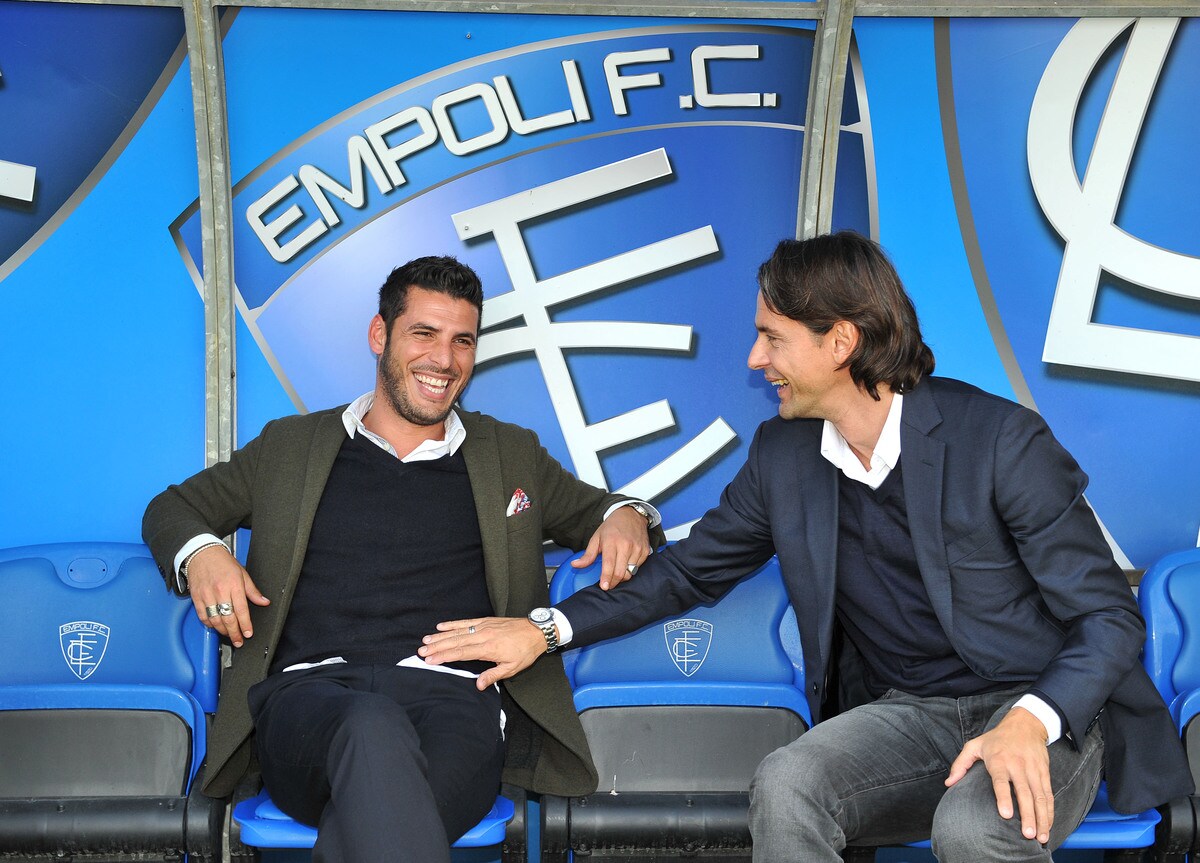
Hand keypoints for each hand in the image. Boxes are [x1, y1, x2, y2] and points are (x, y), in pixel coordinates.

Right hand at [185, 545, 269, 647]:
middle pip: (228, 618)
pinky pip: (203, 616)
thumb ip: (253, 591)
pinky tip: (215, 627)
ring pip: (214, 620)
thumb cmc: (223, 562)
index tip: (248, 634)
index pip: (241, 610)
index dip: (245, 624)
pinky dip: (209, 624)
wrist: (202, 553)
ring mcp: (206, 595)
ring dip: (222, 631)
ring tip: (229, 635)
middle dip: (234, 633)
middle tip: (239, 641)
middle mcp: (220, 591)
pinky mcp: (196, 598)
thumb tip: (264, 602)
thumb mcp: (242, 573)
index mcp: (234, 585)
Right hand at [419, 617, 546, 689]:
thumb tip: (477, 685)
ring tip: (425, 639)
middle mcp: (482, 635)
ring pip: (457, 631)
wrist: (537, 631)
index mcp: (488, 648)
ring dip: (440, 635)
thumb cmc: (525, 651)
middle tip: (420, 651)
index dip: (443, 656)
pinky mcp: (486, 620)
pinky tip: (441, 626)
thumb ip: (493, 675)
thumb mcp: (512, 668)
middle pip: (455, 641)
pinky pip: (466, 621)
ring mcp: (483, 626)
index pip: (460, 653)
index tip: (429, 660)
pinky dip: (453, 623)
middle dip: (436, 646)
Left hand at [571, 504, 651, 588]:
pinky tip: (626, 563)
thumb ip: (588, 555)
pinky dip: (631, 570)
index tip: (604, 587)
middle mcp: (626, 545)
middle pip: (621, 573)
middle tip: (608, 584)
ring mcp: (637, 548)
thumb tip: (575, 565)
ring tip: (616, 572)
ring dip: (622, 576)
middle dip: (613, 582)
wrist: (631, 514)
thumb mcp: (596, 538)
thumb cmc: (612, 527)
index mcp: (611, 542)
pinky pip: (638, 568)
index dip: (606, 578)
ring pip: (630, 572)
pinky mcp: (645, 551)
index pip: (609, 565)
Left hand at [945, 707, 1052, 843]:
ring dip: (1042, 818)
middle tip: (1027, 835)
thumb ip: (960, 764)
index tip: (1005, 815)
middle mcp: (1018, 766)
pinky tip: (1048, 825)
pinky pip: (1049, 794)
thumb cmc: (996, 738)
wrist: (1025, 724)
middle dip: (1027, 815)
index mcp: (998, 760)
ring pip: (1040, 797)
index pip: (1001, 782)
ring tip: (1040, 837)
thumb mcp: (975, 745)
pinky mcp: (1045, 772)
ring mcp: (1033, 770)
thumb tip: (948, 783)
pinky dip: (1050, 811)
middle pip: (1024, 793)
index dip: (1004, 798)